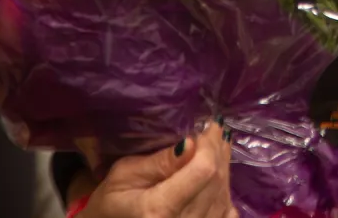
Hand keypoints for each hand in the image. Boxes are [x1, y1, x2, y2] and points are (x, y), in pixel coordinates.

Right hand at [81, 125, 235, 217]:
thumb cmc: (111, 204)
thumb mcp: (124, 174)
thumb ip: (160, 161)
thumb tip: (191, 142)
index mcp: (158, 210)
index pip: (202, 171)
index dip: (209, 146)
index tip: (207, 128)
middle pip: (215, 182)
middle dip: (218, 152)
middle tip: (215, 131)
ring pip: (223, 197)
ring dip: (224, 169)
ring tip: (219, 148)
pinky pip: (227, 215)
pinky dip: (225, 193)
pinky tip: (219, 178)